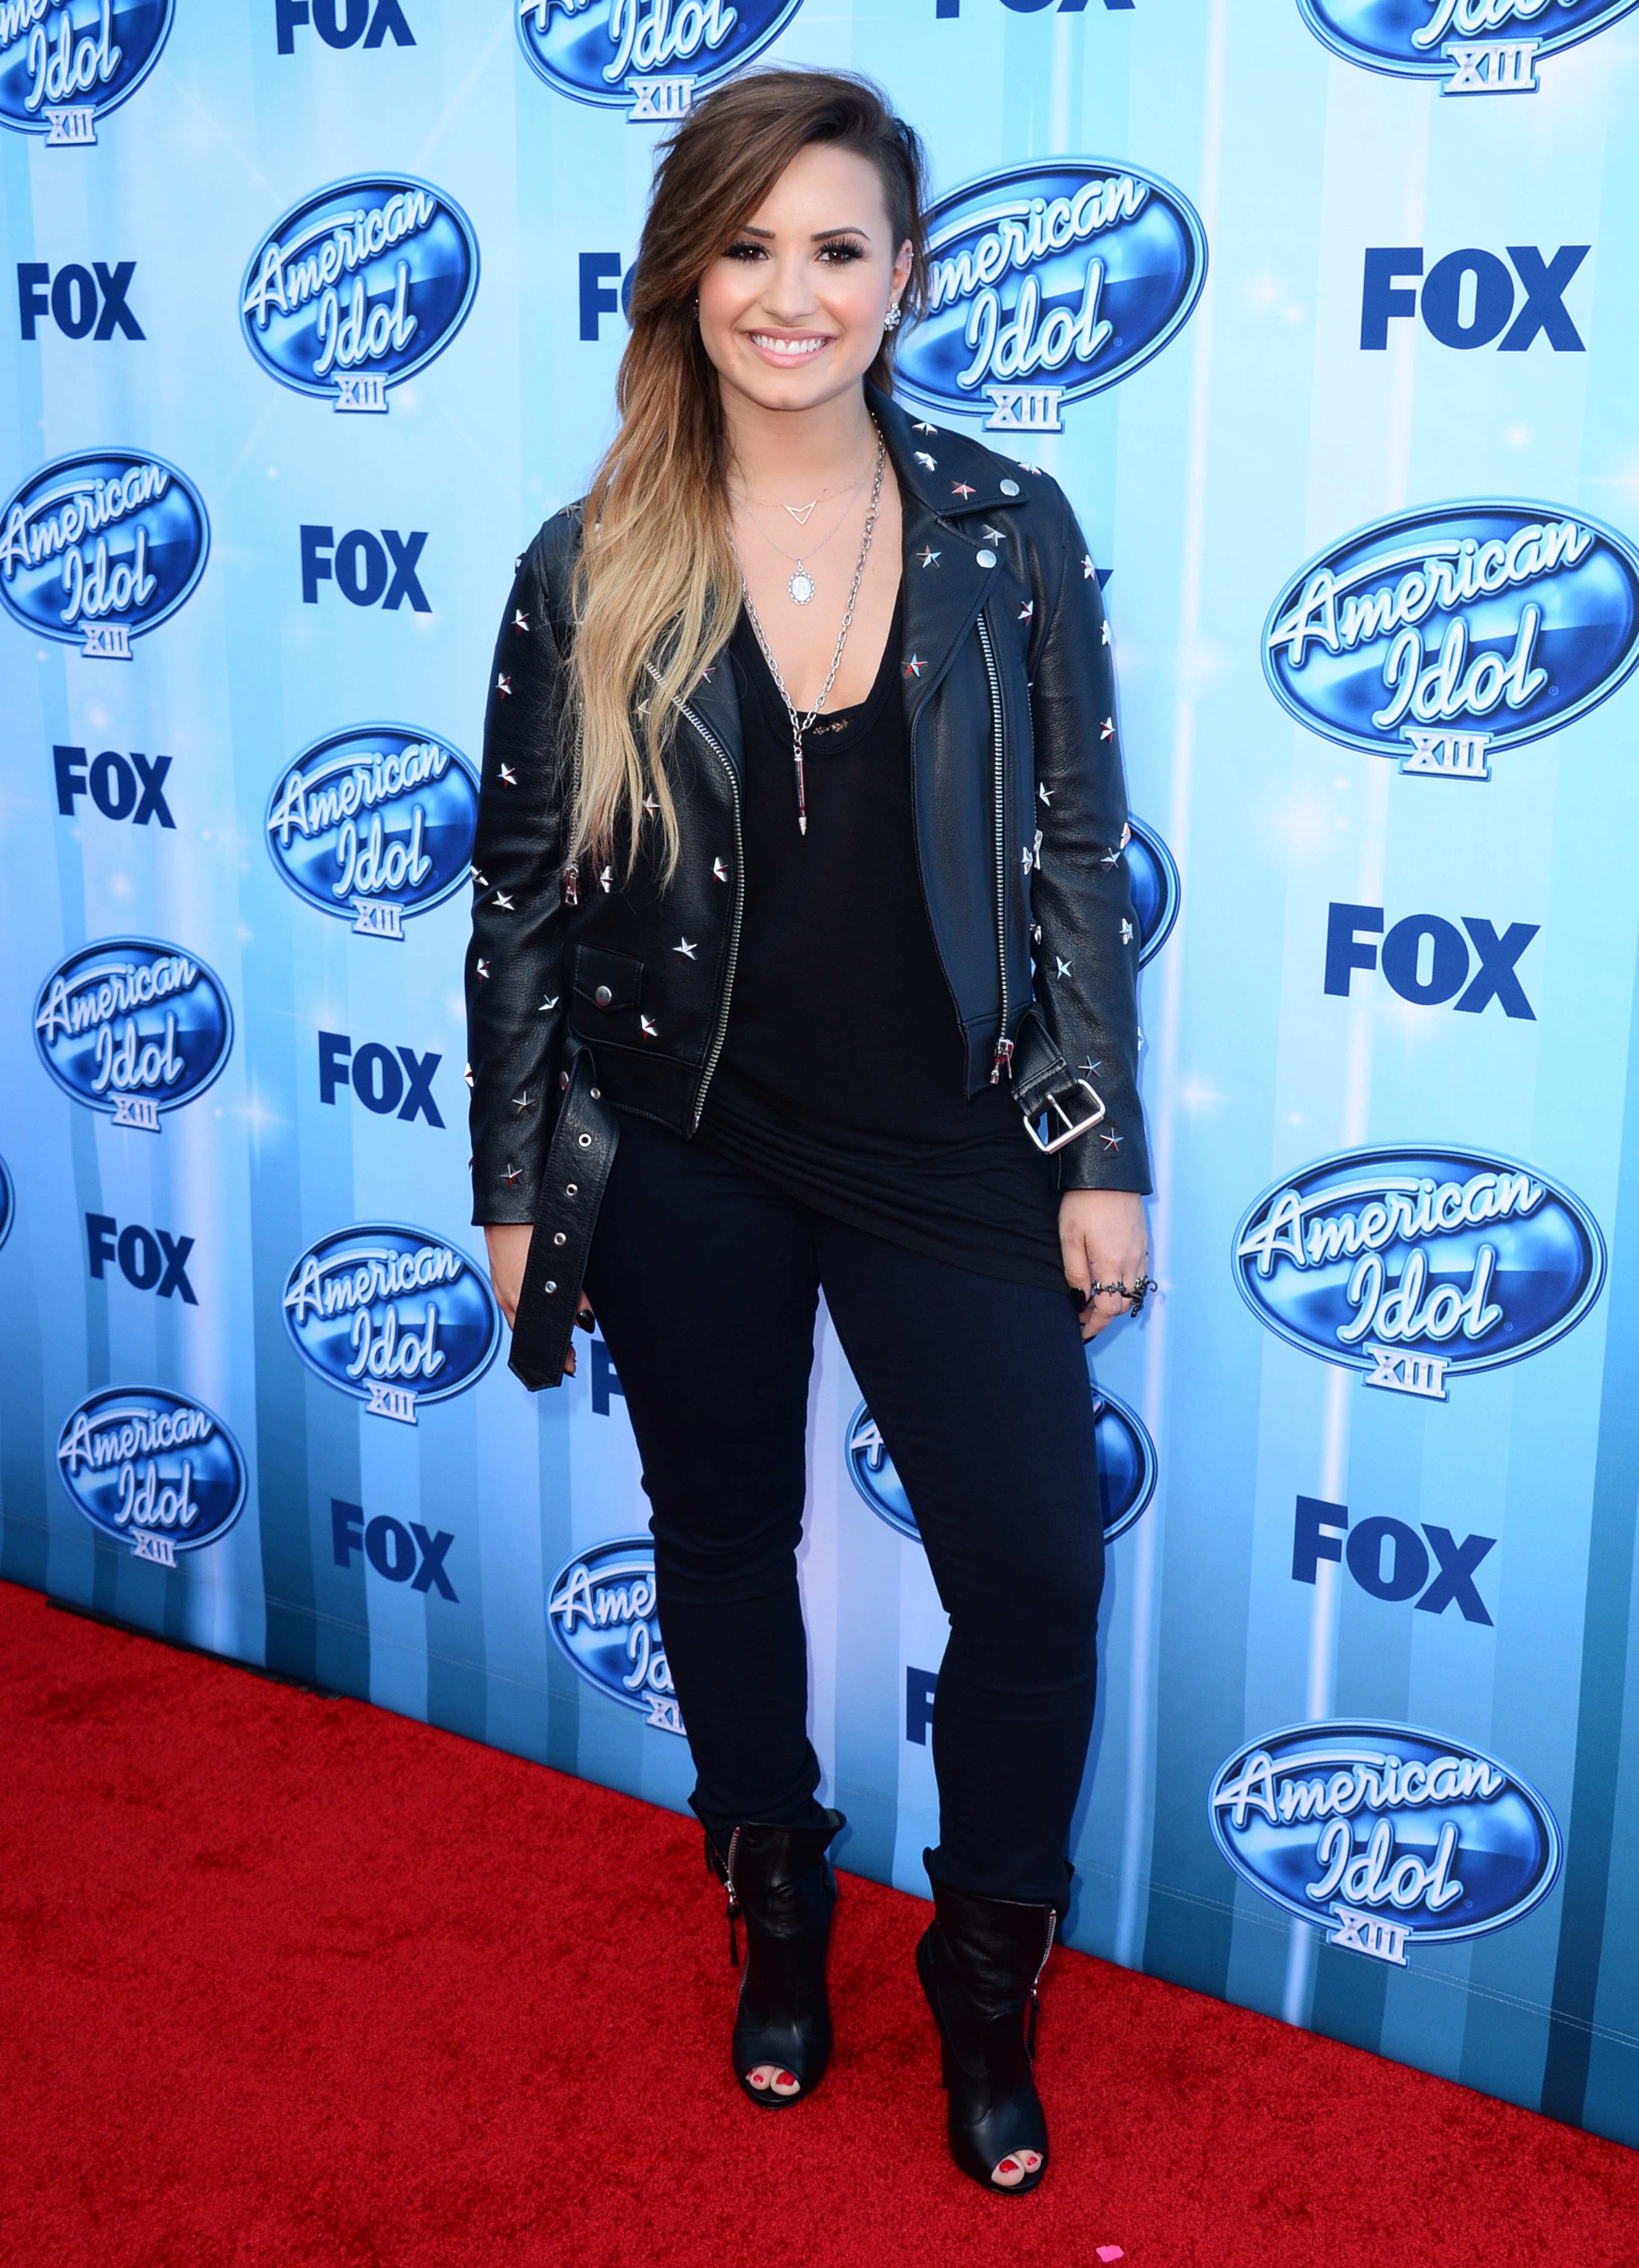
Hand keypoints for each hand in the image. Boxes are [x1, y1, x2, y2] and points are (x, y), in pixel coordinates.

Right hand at [483, 1223, 593, 1376]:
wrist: (509, 1204)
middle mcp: (508, 1298)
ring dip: (536, 1328)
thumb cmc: (532, 1228)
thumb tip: (583, 1319)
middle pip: (528, 1332)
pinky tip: (538, 1306)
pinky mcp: (499, 1278)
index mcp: (521, 1300)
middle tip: (566, 1356)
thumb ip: (574, 1295)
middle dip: (548, 1344)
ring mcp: (500, 1289)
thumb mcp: (562, 1263)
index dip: (556, 1352)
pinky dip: (527, 1311)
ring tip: (557, 1334)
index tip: (568, 1364)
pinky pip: (513, 1304)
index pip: (537, 1338)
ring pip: (520, 1319)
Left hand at [1058, 1189, 1148, 1340]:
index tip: (1081, 1330)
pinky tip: (1111, 1278)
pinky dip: (1127, 1284)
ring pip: (1134, 1290)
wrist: (1109, 1170)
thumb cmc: (1085, 1202)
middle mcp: (1131, 1261)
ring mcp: (1141, 1251)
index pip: (1108, 1309)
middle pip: (1123, 1303)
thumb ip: (1076, 1273)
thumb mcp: (1070, 1238)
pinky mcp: (1143, 1241)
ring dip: (1117, 1300)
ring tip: (1095, 1298)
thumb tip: (1080, 1300)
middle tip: (1082, 1314)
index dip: (1094, 1324)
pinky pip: (1140, 1273)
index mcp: (1112, 1264)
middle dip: (1104, 1315)